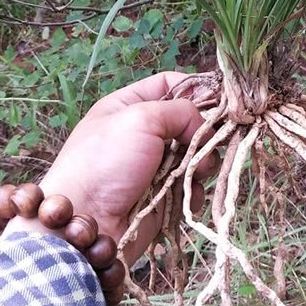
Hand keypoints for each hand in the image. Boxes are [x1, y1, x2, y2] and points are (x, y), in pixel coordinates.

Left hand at [4, 72, 214, 264]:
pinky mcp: (160, 196)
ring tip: (197, 171)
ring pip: (194, 156)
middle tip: (211, 140)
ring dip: (200, 163)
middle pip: (187, 121)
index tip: (221, 100)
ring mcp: (152, 166)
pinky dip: (193, 191)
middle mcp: (142, 133)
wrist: (85, 221)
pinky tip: (186, 195)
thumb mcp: (140, 119)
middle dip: (203, 131)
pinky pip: (189, 187)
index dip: (195, 88)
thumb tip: (204, 126)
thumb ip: (180, 111)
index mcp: (129, 106)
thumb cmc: (105, 162)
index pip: (169, 84)